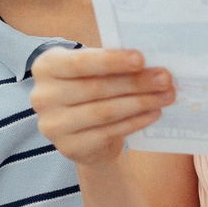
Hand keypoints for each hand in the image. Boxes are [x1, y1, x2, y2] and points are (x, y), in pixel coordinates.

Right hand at [31, 46, 174, 163]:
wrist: (80, 132)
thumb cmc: (89, 90)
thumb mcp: (90, 71)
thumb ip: (109, 63)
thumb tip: (149, 62)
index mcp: (45, 67)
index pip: (79, 63)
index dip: (111, 61)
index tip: (141, 59)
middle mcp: (42, 96)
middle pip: (96, 88)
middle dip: (135, 83)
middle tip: (165, 79)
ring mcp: (53, 125)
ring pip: (104, 112)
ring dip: (140, 103)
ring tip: (165, 96)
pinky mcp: (69, 147)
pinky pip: (109, 132)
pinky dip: (135, 122)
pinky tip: (153, 113)